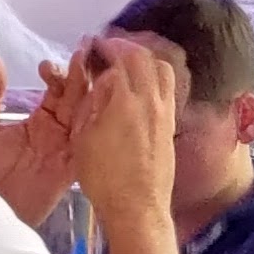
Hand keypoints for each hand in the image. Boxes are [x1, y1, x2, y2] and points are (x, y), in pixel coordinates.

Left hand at [0, 49, 82, 224]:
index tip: (46, 66)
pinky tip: (98, 103)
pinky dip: (97, 121)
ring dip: (92, 91)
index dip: (56, 73)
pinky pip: (92, 139)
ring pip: (88, 112)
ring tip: (92, 72)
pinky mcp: (77, 164)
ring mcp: (70, 146)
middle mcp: (59, 130)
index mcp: (40, 120)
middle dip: (80, 75)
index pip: (57, 89)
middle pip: (77, 96)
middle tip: (81, 54)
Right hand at [68, 34, 178, 233]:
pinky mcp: (170, 126)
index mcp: (126, 101)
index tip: (94, 46)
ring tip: (127, 64)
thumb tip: (100, 82)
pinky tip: (140, 88)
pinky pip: (168, 88)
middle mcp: (151, 102)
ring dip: (145, 60)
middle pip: (145, 57)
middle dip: (126, 47)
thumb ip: (91, 102)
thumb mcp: (83, 138)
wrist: (137, 208)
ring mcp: (165, 113)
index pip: (120, 57)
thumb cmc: (104, 179)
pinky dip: (154, 77)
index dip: (105, 47)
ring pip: (163, 70)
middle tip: (109, 49)